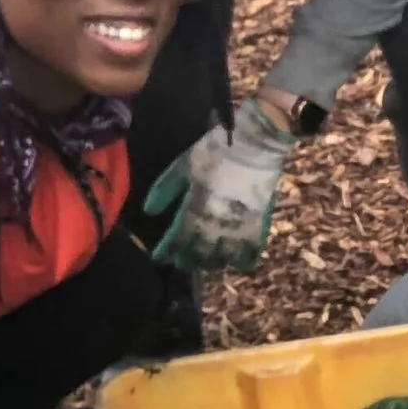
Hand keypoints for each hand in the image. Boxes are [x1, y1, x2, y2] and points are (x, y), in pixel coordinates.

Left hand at [143, 97, 296, 272]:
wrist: (254, 145)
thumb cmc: (215, 152)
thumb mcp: (183, 166)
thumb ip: (165, 189)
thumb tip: (149, 212)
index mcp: (195, 208)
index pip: (176, 239)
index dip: (166, 251)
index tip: (159, 256)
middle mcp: (215, 224)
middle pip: (199, 253)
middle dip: (188, 261)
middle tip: (181, 263)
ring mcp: (239, 226)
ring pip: (224, 257)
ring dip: (213, 263)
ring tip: (206, 264)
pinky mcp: (259, 223)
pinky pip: (252, 251)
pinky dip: (244, 261)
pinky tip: (238, 263)